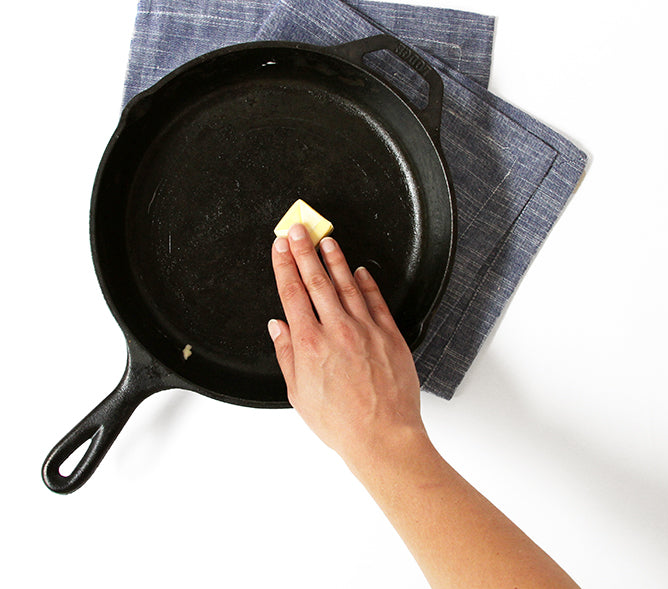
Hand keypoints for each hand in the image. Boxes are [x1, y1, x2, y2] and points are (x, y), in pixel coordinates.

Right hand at [268, 223, 427, 469]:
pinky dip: (366, 284)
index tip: (280, 247)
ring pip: (347, 285)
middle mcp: (337, 330)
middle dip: (304, 252)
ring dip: (335, 260)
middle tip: (298, 230)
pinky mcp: (390, 336)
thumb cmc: (340, 423)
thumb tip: (277, 327)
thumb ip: (286, 355)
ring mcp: (366, 330)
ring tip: (326, 241)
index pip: (292, 293)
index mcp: (309, 344)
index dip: (284, 266)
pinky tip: (359, 272)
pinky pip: (376, 301)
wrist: (383, 437)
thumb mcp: (298, 394)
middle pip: (316, 281)